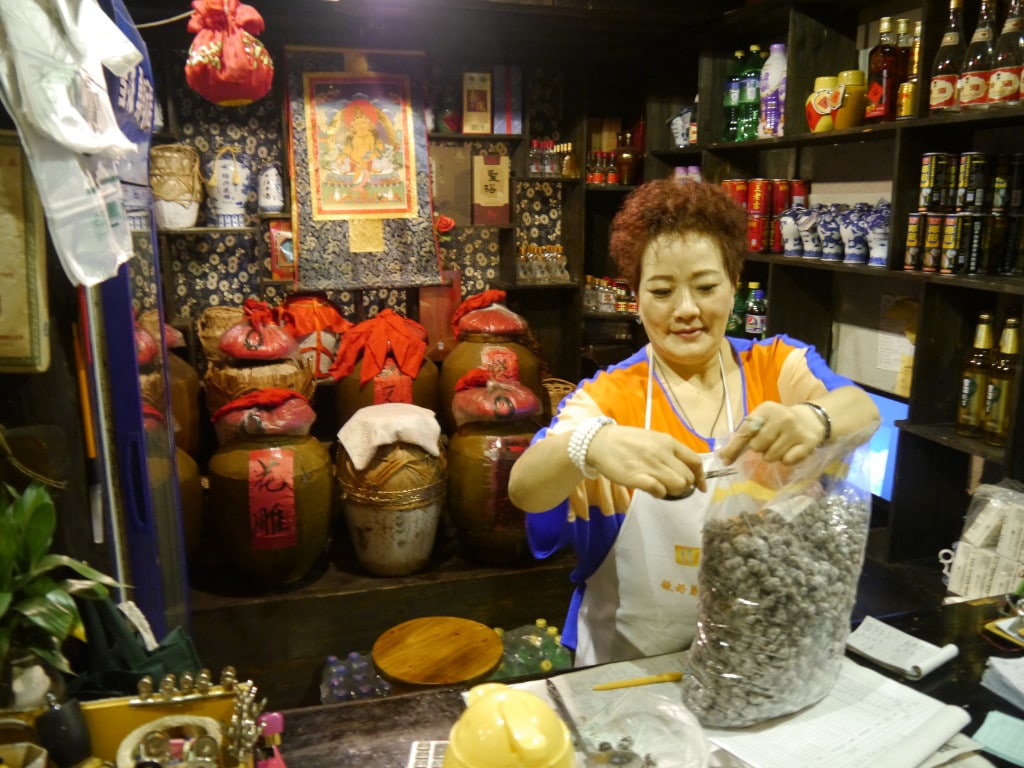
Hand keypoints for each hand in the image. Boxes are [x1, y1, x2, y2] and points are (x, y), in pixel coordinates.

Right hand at [587, 423, 706, 498]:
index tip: (700, 486)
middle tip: (671, 486)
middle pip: (687, 477)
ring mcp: (650, 465)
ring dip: (672, 491)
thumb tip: (684, 470)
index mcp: (668, 442)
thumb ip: (669, 452)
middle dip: (684, 486)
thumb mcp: (652, 439)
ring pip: (678, 485)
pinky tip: (651, 489)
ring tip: (661, 487)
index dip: (701, 477)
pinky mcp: (637, 477)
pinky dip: (659, 493)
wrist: (600, 442)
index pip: (694, 461)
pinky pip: (659, 490)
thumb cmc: (627, 441)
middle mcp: (662, 453)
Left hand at [717, 401, 823, 465]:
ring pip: (771, 457)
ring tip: (780, 445)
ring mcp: (796, 430)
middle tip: (768, 442)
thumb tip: (722, 457)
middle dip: (759, 449)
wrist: (811, 419)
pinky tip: (791, 450)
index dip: (733, 448)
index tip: (724, 459)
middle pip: (757, 447)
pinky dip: (786, 460)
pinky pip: (787, 461)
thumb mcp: (761, 421)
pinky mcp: (808, 442)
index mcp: (766, 409)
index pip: (745, 432)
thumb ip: (742, 436)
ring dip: (772, 456)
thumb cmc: (778, 422)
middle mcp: (782, 417)